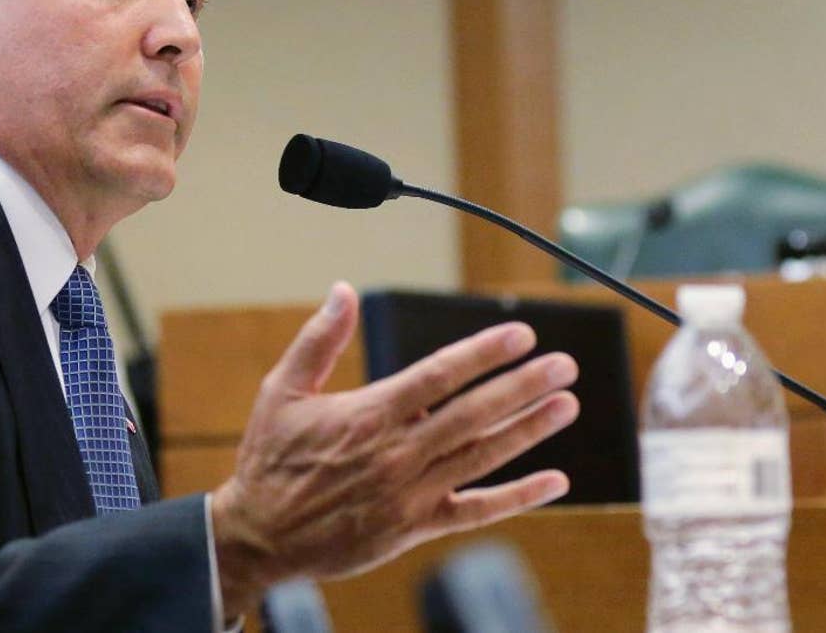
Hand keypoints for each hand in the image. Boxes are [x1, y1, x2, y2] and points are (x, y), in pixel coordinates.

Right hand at [211, 282, 578, 614]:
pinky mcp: (414, 528)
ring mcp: (410, 493)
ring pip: (482, 456)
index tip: (521, 336)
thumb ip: (318, 340)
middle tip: (563, 366)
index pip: (438, 376)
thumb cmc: (270, 460)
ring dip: (527, 430)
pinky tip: (554, 481)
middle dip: (522, 386)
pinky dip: (517, 497)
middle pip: (472, 413)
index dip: (483, 354)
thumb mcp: (281, 391)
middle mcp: (397, 452)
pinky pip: (476, 511)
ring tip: (566, 405)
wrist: (260, 536)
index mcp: (368, 414)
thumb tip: (342, 290)